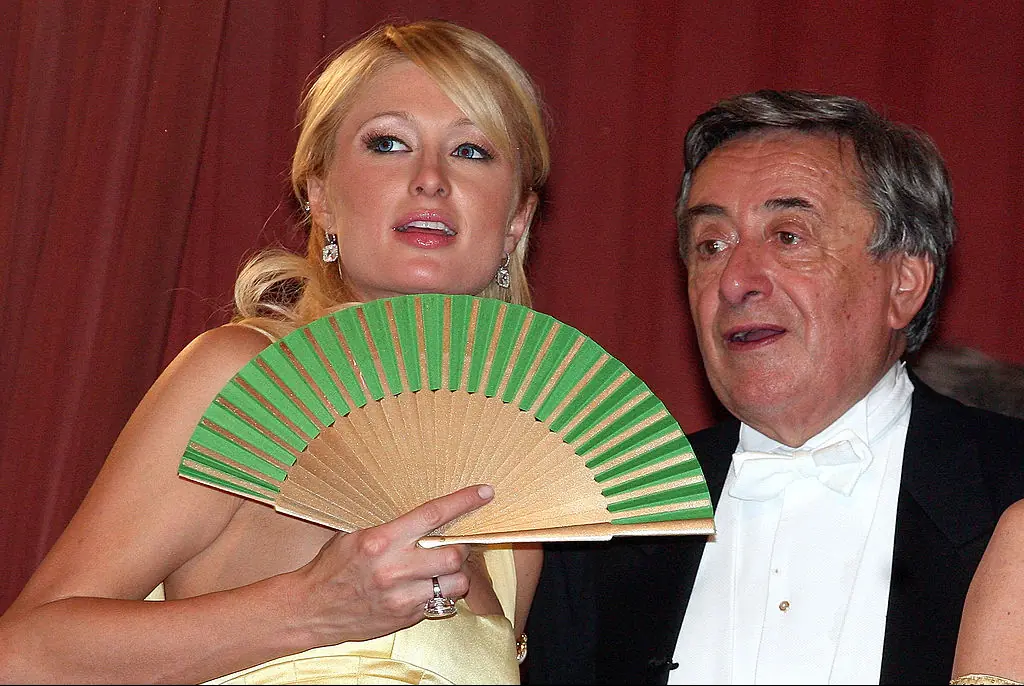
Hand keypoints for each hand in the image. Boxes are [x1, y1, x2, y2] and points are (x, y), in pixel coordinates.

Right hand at [291, 484, 493, 645]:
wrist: (310, 608)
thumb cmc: (331, 566)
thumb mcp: (355, 535)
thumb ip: (390, 526)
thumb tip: (426, 514)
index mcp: (382, 541)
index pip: (433, 515)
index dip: (464, 502)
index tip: (484, 493)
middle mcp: (394, 569)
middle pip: (453, 554)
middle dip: (461, 547)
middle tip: (456, 543)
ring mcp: (402, 597)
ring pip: (456, 584)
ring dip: (457, 574)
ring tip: (444, 568)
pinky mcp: (405, 618)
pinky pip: (440, 603)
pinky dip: (440, 593)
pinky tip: (426, 586)